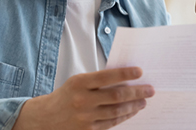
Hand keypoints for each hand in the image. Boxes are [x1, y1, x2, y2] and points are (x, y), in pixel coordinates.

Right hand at [13, 67, 153, 129]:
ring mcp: (85, 118)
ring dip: (134, 106)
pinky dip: (125, 116)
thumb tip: (126, 79)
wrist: (46, 118)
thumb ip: (98, 80)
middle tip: (150, 89)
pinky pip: (112, 123)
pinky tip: (133, 111)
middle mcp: (82, 101)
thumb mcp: (77, 82)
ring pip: (117, 111)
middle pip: (116, 96)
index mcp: (79, 83)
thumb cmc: (66, 96)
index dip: (125, 74)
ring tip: (144, 100)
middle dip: (136, 92)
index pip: (107, 77)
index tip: (140, 72)